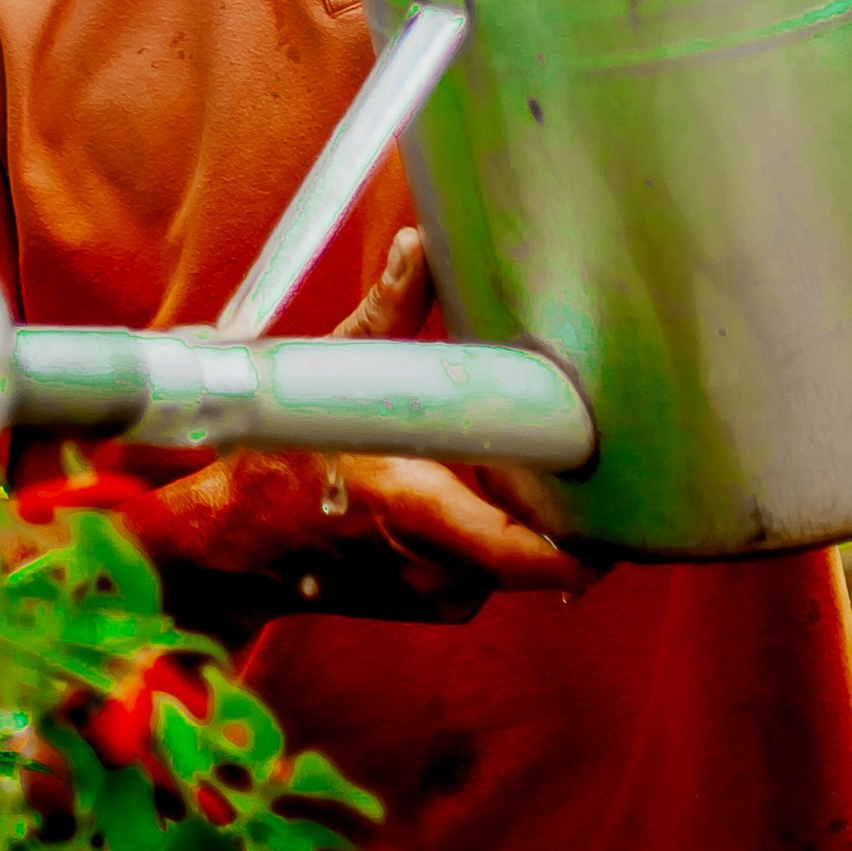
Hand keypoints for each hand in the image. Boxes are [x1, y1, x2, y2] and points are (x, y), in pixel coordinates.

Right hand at [144, 229, 583, 613]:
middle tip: (570, 433)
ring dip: (521, 507)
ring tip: (510, 450)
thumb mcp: (323, 377)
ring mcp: (442, 598)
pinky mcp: (439, 606)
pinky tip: (466, 482)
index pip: (541, 556)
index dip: (598, 533)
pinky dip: (492, 526)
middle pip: (545, 542)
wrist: (227, 551)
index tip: (624, 486)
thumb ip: (384, 315)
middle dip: (560, 493)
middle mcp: (441, 571)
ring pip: (519, 551)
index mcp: (421, 513)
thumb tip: (421, 244)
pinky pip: (492, 564)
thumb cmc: (273, 465)